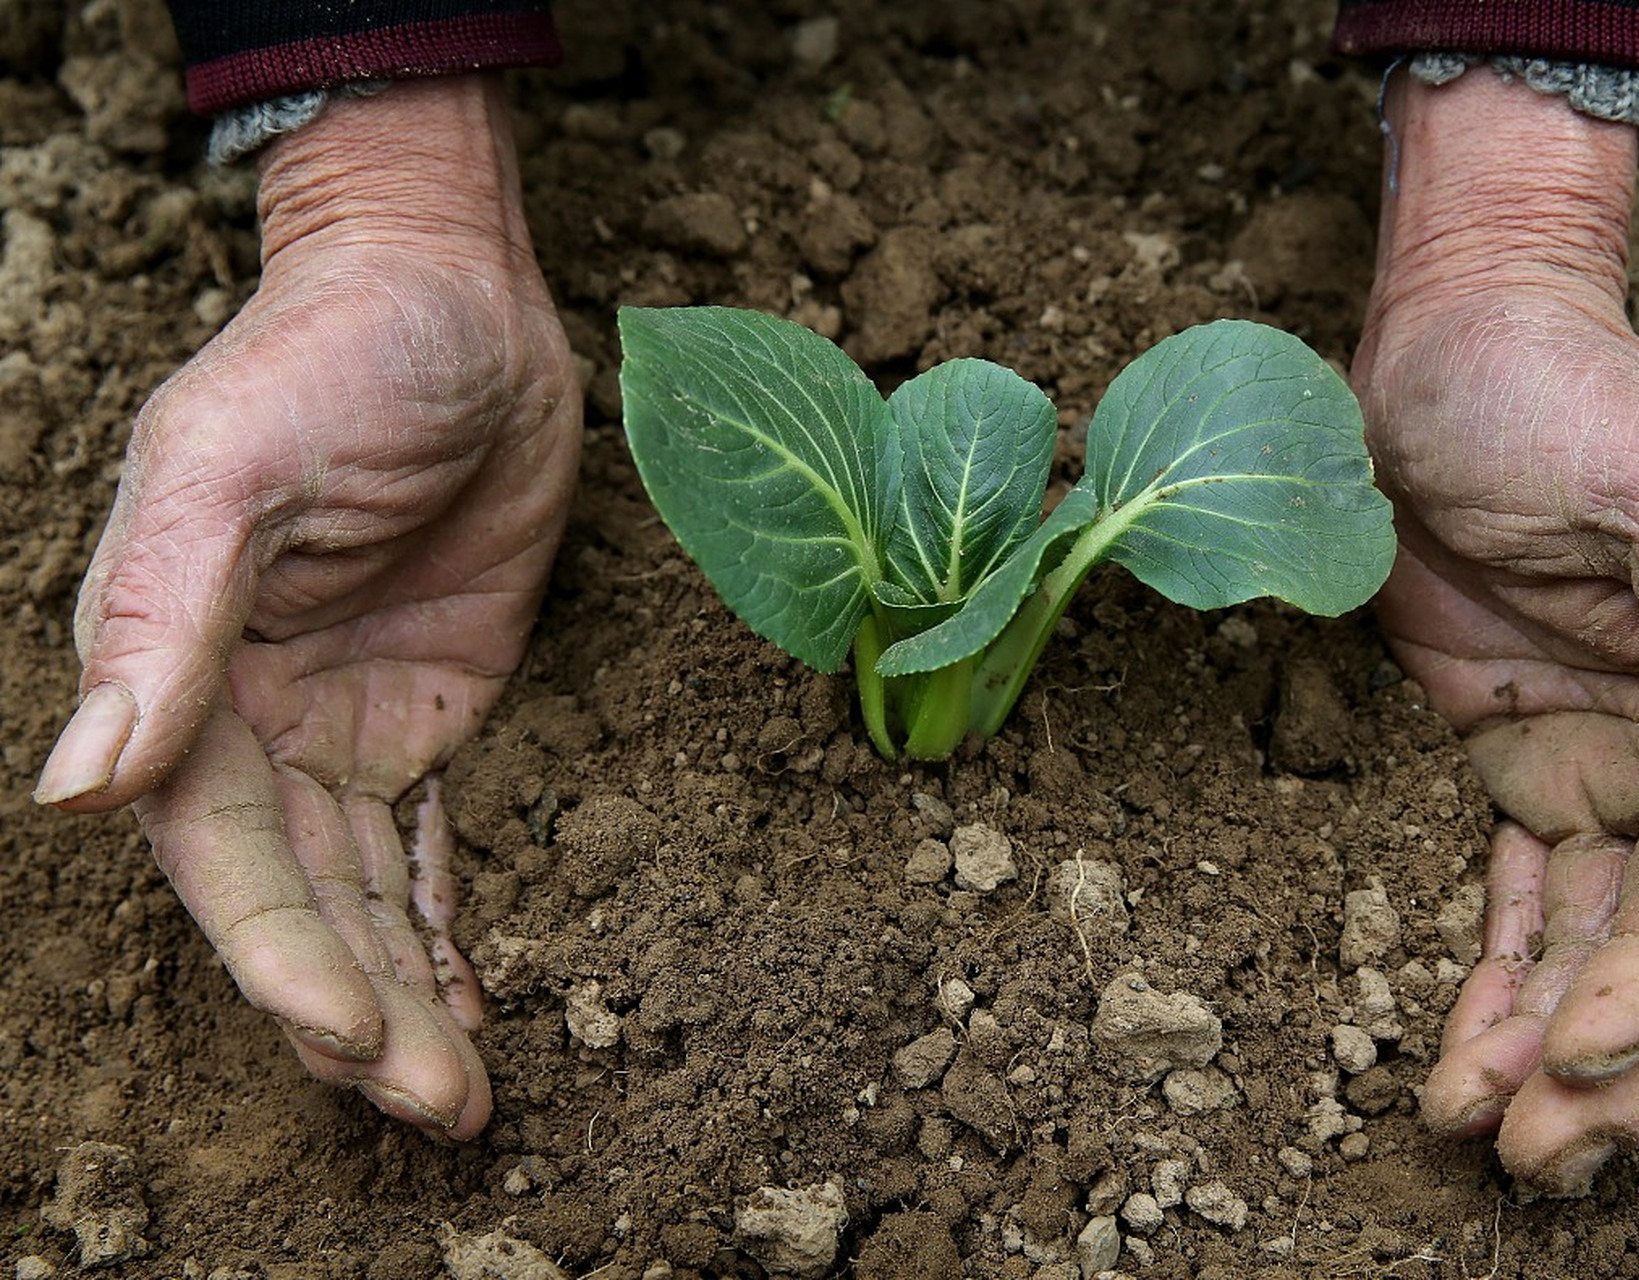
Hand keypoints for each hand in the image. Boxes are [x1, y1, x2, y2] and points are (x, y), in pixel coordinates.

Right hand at [34, 75, 580, 1136]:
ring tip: (463, 1102)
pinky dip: (442, 924)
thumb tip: (81, 784)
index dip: (277, 953)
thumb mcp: (229, 465)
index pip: (220, 853)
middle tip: (437, 1110)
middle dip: (360, 1010)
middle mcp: (252, 720)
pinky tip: (470, 1002)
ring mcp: (342, 722)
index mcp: (182, 676)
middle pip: (299, 899)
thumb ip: (160, 617)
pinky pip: (427, 840)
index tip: (350, 1035)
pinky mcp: (429, 707)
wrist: (448, 296)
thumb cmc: (326, 355)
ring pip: (365, 892)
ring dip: (408, 995)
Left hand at [1356, 72, 1638, 1193]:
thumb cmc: (1557, 389)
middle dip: (1612, 1059)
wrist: (1450, 345)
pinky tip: (1463, 1058)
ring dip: (1547, 1045)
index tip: (1574, 1060)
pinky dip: (1497, 979)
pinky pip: (1520, 895)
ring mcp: (1602, 761)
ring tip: (1487, 1140)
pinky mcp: (1518, 758)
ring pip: (1592, 941)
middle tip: (1538, 1159)